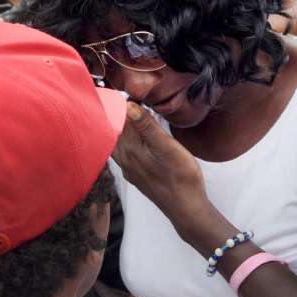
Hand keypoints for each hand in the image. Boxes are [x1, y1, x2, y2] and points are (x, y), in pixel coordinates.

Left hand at [111, 102, 207, 235]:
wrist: (186, 209)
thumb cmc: (180, 179)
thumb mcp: (166, 148)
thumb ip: (146, 127)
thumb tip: (128, 105)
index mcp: (129, 150)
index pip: (115, 121)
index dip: (113, 103)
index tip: (110, 87)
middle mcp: (125, 160)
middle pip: (113, 131)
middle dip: (113, 113)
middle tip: (113, 94)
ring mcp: (130, 169)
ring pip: (118, 143)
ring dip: (119, 127)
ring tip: (122, 111)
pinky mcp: (138, 175)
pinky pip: (125, 153)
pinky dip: (125, 139)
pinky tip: (132, 137)